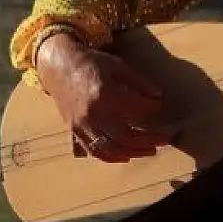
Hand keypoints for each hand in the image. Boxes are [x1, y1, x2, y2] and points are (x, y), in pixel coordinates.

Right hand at [36, 32, 170, 162]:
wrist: (58, 67)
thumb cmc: (90, 63)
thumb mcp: (118, 65)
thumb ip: (139, 82)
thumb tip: (158, 97)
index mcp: (105, 93)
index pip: (136, 108)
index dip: (152, 108)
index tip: (158, 106)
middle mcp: (93, 113)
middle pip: (125, 135)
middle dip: (148, 139)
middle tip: (164, 139)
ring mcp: (82, 125)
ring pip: (110, 148)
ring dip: (133, 152)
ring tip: (150, 151)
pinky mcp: (75, 131)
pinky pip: (94, 151)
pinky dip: (112, 157)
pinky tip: (126, 156)